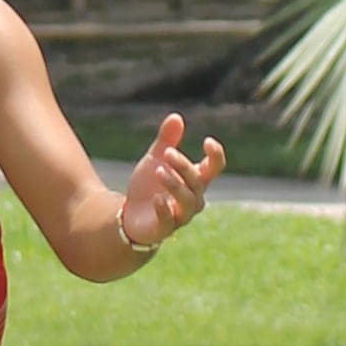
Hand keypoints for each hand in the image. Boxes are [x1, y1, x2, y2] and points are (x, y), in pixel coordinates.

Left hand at [118, 114, 225, 252]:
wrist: (130, 215)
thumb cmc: (149, 186)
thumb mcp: (155, 159)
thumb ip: (166, 140)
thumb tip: (176, 116)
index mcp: (195, 179)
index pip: (214, 167)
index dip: (216, 155)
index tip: (207, 141)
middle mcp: (193, 198)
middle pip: (197, 182)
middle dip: (183, 166)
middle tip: (167, 152)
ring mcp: (181, 215)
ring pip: (187, 201)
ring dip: (175, 185)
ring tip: (159, 171)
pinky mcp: (165, 228)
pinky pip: (170, 221)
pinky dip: (164, 210)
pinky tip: (156, 199)